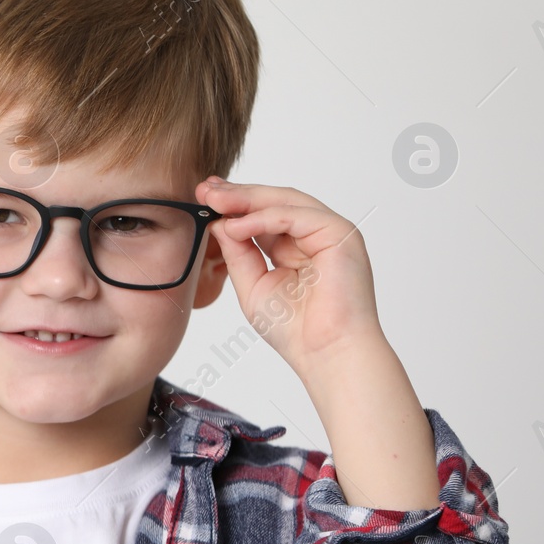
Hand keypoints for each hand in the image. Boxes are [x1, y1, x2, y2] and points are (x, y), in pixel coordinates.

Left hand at [195, 175, 381, 377]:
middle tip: (205, 189)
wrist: (325, 353)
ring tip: (214, 199)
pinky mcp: (340, 234)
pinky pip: (296, 216)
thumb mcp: (253, 285)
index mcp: (295, 247)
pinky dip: (264, 218)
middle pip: (274, 202)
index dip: (234, 205)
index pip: (263, 216)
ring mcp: (330, 232)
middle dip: (237, 195)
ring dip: (247, 199)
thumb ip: (238, 253)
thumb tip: (219, 222)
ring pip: (286, 202)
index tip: (203, 197)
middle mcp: (315, 235)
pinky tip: (236, 224)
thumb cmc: (296, 330)